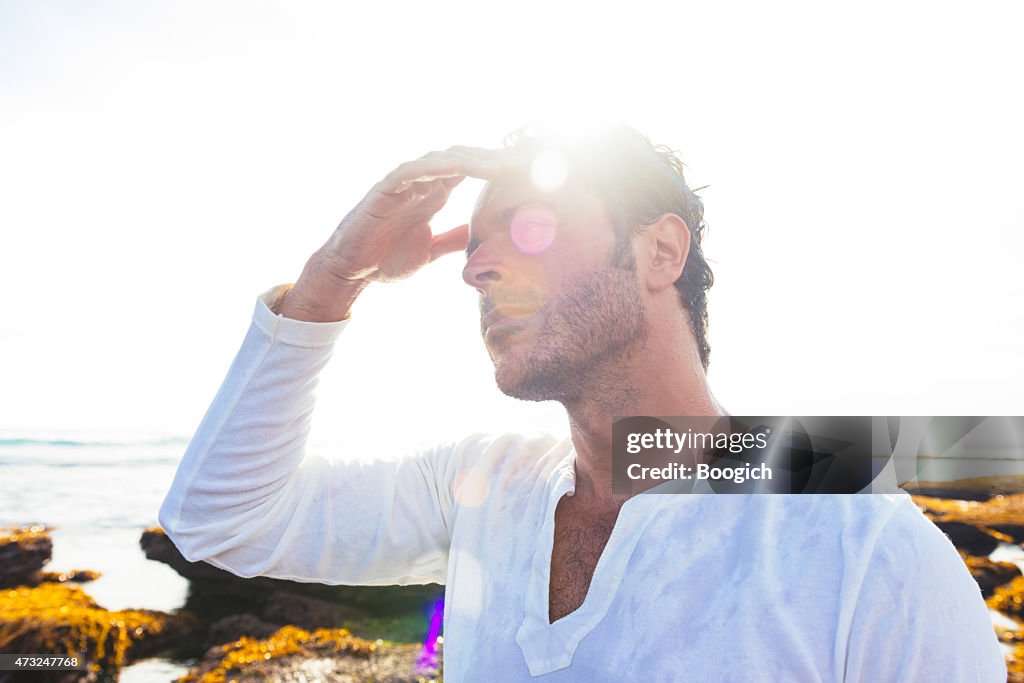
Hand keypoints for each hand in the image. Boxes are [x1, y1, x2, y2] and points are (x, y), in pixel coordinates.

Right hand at [279, 147, 500, 320]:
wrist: (351, 272)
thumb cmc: (385, 259)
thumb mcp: (430, 250)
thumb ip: (452, 239)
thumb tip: (479, 235)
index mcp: (434, 194)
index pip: (470, 171)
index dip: (496, 167)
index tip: (527, 170)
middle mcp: (421, 184)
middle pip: (461, 159)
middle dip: (491, 158)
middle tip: (522, 161)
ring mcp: (403, 184)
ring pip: (439, 160)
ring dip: (470, 160)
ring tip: (497, 165)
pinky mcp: (384, 190)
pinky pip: (410, 171)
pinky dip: (432, 166)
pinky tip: (456, 166)